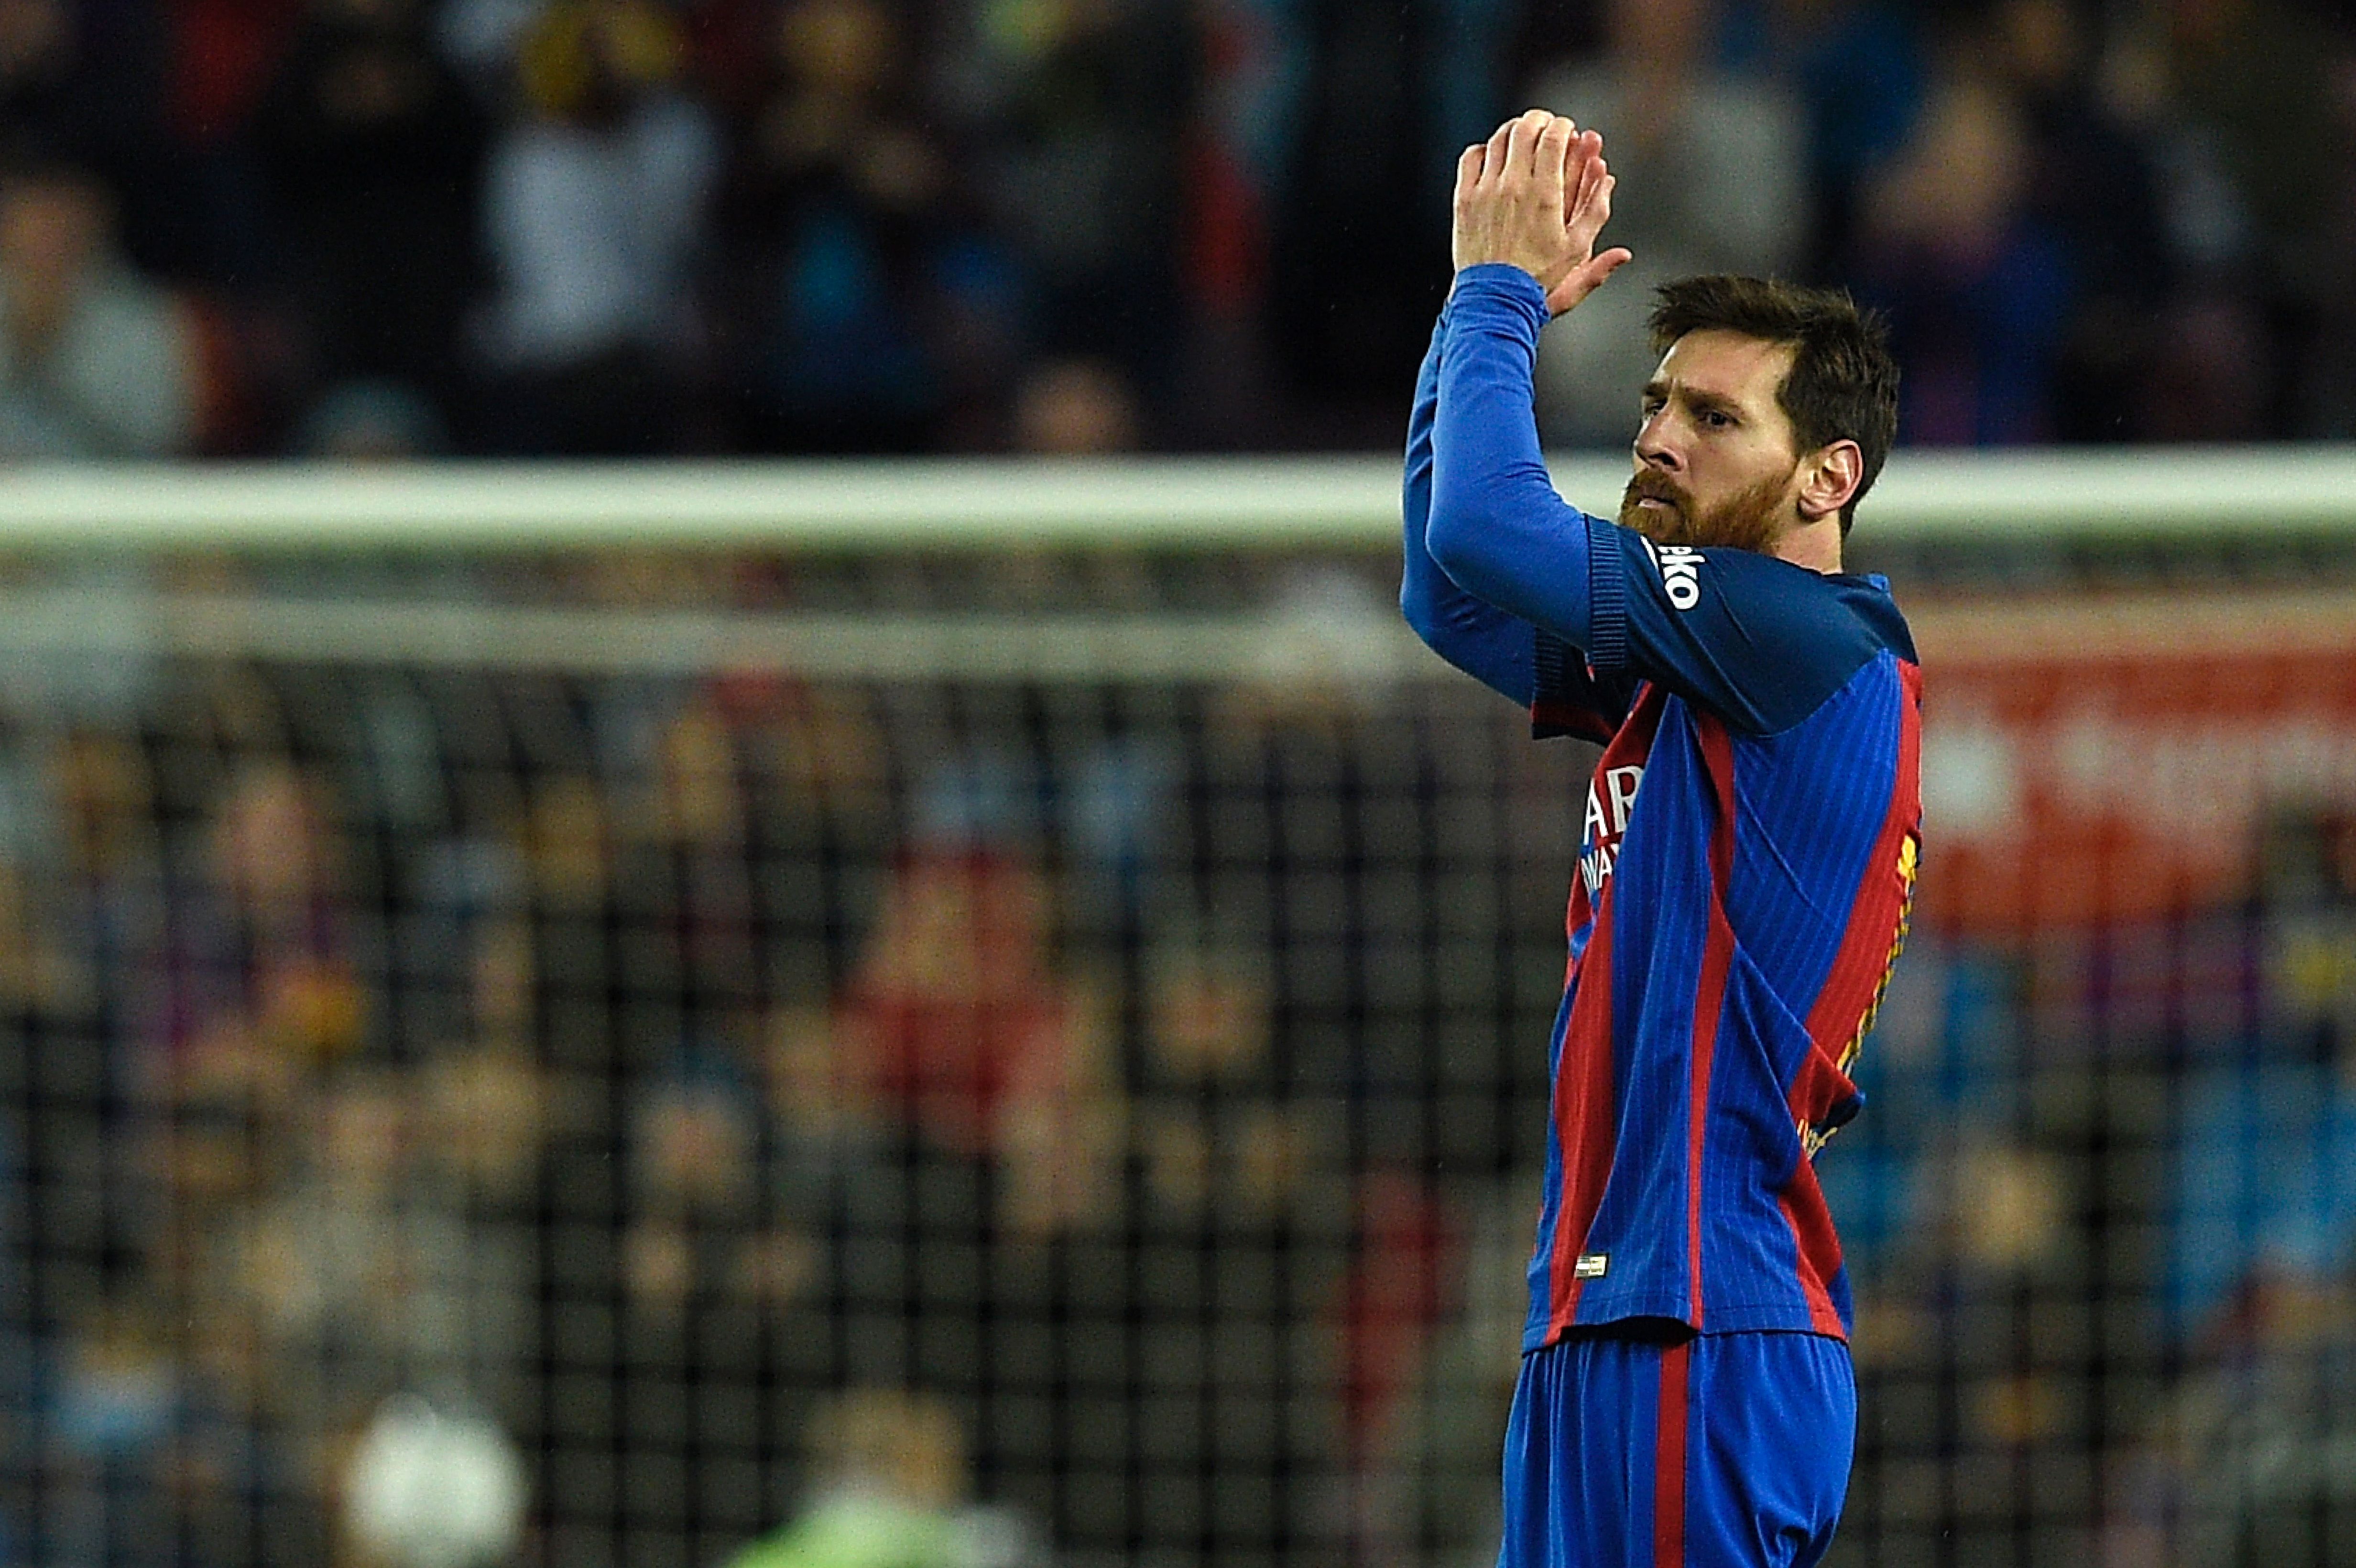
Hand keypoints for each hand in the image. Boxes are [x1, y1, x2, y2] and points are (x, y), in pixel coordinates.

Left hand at [1451, 110, 1632, 315]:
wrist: (1494, 298)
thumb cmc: (1538, 278)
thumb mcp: (1577, 249)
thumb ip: (1596, 211)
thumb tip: (1609, 180)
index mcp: (1545, 193)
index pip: (1554, 137)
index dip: (1563, 125)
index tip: (1567, 129)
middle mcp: (1514, 186)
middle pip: (1525, 129)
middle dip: (1539, 120)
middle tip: (1545, 124)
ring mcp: (1486, 190)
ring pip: (1498, 139)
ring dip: (1513, 131)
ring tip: (1522, 135)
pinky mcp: (1464, 199)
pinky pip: (1472, 158)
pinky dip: (1484, 149)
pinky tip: (1493, 155)